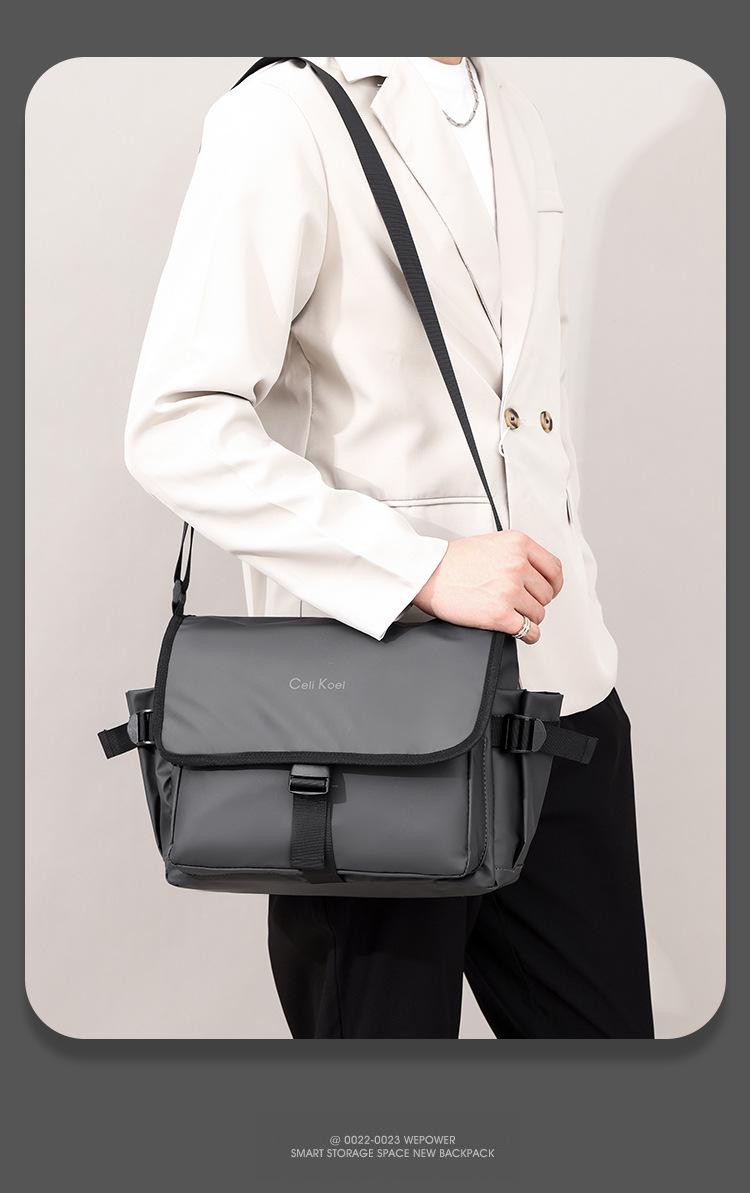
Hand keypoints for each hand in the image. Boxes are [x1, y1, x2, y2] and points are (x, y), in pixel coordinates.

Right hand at [413, 531, 562, 643]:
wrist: (426, 573)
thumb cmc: (452, 561)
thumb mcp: (492, 543)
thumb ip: (516, 555)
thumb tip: (535, 576)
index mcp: (518, 544)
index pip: (554, 568)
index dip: (554, 584)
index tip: (549, 591)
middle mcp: (517, 565)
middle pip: (546, 593)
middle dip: (536, 602)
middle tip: (523, 604)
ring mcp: (509, 590)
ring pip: (538, 613)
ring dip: (529, 618)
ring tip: (515, 616)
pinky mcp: (500, 614)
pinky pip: (528, 631)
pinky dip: (528, 635)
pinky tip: (521, 632)